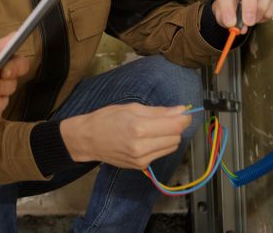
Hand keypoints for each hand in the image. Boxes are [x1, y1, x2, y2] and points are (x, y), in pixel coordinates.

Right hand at [59, 103, 191, 169]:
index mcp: (139, 128)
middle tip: (163, 118)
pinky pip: (161, 154)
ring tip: (153, 129)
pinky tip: (147, 139)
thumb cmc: (106, 119)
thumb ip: (158, 111)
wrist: (88, 139)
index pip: (175, 126)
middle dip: (174, 126)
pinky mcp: (141, 166)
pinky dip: (160, 145)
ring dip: (168, 137)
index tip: (184, 112)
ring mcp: (142, 159)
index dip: (183, 118)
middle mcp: (142, 146)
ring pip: (171, 147)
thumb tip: (181, 110)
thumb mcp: (131, 108)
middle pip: (176, 137)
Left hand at [212, 0, 272, 32]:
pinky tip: (261, 18)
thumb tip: (236, 26)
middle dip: (250, 4)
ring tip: (255, 20)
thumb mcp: (222, 15)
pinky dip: (270, 11)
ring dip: (262, 6)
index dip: (227, 7)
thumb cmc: (228, 10)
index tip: (230, 22)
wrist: (236, 12)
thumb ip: (226, 19)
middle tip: (247, 21)